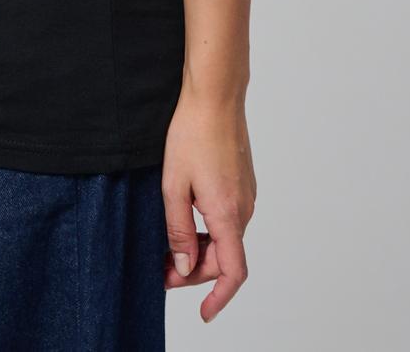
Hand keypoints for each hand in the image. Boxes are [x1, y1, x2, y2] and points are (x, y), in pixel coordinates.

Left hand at [160, 88, 256, 322]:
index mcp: (228, 214)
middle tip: (162, 269)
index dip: (219, 298)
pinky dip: (209, 229)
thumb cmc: (192, 134)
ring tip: (168, 245)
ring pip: (226, 238)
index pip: (233, 272)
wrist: (215, 96)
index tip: (204, 313)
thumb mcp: (173, 185)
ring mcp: (246, 194)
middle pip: (225, 257)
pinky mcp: (243, 183)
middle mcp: (244, 208)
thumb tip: (184, 266)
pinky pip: (228, 218)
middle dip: (195, 270)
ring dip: (201, 249)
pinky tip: (185, 218)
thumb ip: (177, 230)